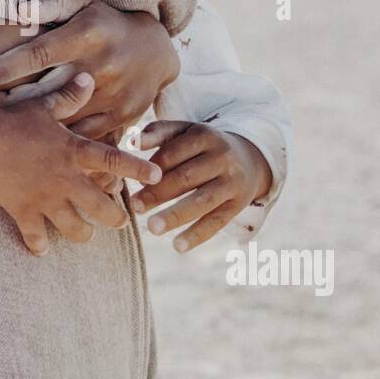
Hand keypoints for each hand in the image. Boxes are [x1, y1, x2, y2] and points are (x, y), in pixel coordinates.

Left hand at [0, 0, 179, 142]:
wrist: (157, 51)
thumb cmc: (108, 24)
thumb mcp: (86, 4)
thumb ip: (53, 3)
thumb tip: (21, 8)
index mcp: (87, 34)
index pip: (42, 51)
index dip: (10, 65)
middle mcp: (100, 65)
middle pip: (47, 89)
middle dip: (13, 100)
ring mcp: (112, 94)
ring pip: (63, 115)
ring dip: (33, 121)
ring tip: (5, 122)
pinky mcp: (120, 116)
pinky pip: (83, 133)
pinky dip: (60, 135)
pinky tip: (39, 137)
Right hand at [0, 72, 161, 255]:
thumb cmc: (9, 119)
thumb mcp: (42, 105)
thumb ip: (68, 97)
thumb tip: (87, 78)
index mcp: (73, 151)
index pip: (114, 159)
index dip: (138, 168)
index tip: (157, 175)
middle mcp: (65, 179)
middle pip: (102, 208)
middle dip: (116, 218)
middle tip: (120, 219)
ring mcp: (45, 199)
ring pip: (76, 229)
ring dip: (83, 234)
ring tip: (85, 234)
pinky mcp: (23, 212)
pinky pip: (36, 238)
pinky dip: (40, 245)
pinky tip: (43, 249)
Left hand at [130, 121, 272, 251]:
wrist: (248, 158)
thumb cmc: (201, 146)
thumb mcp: (184, 132)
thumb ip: (157, 132)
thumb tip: (131, 142)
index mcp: (203, 135)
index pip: (172, 153)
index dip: (151, 169)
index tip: (133, 182)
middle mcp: (221, 157)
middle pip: (186, 177)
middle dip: (158, 193)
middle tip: (135, 206)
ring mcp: (232, 181)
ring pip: (202, 200)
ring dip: (176, 215)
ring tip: (152, 228)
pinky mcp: (238, 204)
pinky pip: (217, 221)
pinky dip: (197, 235)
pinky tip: (177, 247)